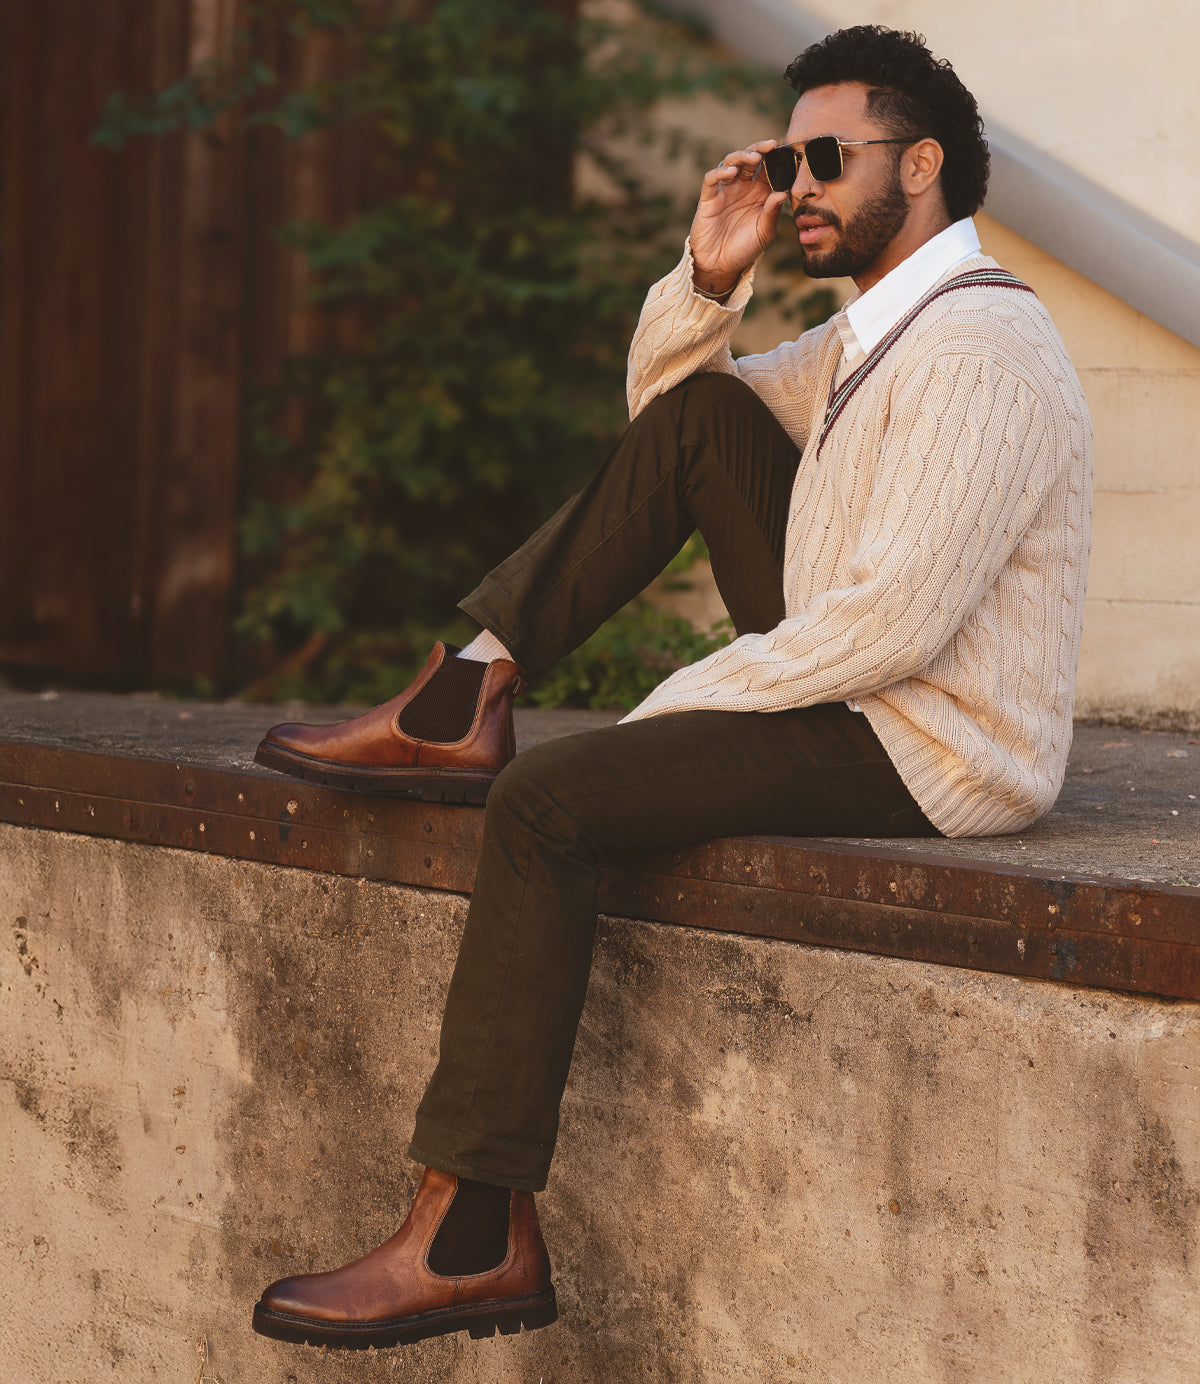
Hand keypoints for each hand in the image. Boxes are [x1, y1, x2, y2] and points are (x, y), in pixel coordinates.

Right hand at [689, 142, 788, 295]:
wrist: (720, 265)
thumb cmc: (745, 249)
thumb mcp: (764, 232)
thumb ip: (772, 213)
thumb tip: (783, 192)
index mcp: (759, 193)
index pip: (768, 168)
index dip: (776, 158)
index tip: (787, 152)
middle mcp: (742, 187)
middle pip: (750, 159)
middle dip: (760, 149)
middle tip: (771, 145)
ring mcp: (725, 190)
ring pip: (731, 162)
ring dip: (742, 156)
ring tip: (754, 157)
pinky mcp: (709, 198)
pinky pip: (712, 179)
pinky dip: (720, 172)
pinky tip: (731, 172)